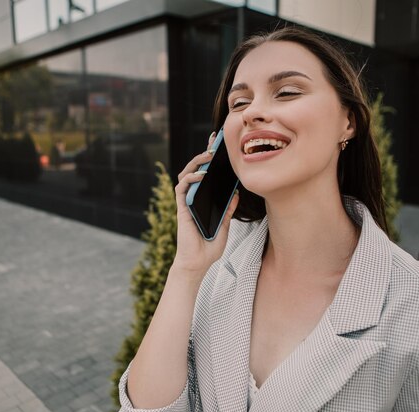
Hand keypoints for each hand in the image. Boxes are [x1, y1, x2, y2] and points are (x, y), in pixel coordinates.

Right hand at [172, 132, 239, 277]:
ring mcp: (186, 202)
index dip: (210, 160)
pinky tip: (202, 174)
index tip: (219, 145)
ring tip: (209, 155)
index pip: (206, 175)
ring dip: (196, 162)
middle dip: (204, 154)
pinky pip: (182, 188)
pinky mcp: (182, 208)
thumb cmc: (209, 247)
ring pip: (186, 174)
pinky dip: (191, 178)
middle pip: (196, 170)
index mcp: (203, 201)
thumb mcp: (225, 226)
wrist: (198, 263)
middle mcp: (193, 199)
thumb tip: (236, 193)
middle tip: (215, 142)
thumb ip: (228, 210)